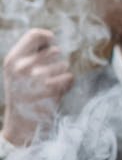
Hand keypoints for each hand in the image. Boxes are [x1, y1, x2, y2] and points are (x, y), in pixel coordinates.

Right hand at [2, 29, 72, 145]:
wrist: (21, 124)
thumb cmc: (22, 94)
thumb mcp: (16, 72)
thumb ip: (30, 54)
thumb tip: (50, 38)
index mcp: (12, 60)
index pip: (34, 35)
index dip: (47, 36)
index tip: (52, 41)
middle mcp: (22, 67)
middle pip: (54, 50)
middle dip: (57, 61)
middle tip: (49, 73)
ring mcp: (36, 79)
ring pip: (64, 65)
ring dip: (62, 74)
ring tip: (50, 85)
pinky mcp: (51, 90)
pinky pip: (70, 77)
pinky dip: (67, 84)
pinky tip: (57, 91)